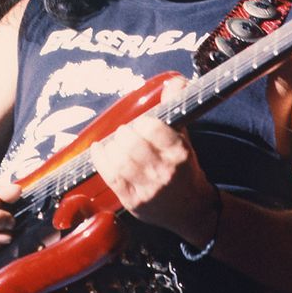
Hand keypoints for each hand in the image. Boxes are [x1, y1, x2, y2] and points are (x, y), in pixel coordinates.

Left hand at [89, 80, 219, 245]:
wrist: (191, 210)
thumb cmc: (186, 171)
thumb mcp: (186, 139)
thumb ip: (176, 110)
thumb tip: (176, 81)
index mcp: (180, 153)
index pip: (155, 129)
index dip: (143, 123)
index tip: (141, 123)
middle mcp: (165, 172)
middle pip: (133, 145)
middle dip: (124, 134)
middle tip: (126, 132)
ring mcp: (148, 188)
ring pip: (120, 161)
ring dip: (112, 146)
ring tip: (116, 142)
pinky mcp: (133, 201)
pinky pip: (110, 176)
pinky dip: (100, 160)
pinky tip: (99, 150)